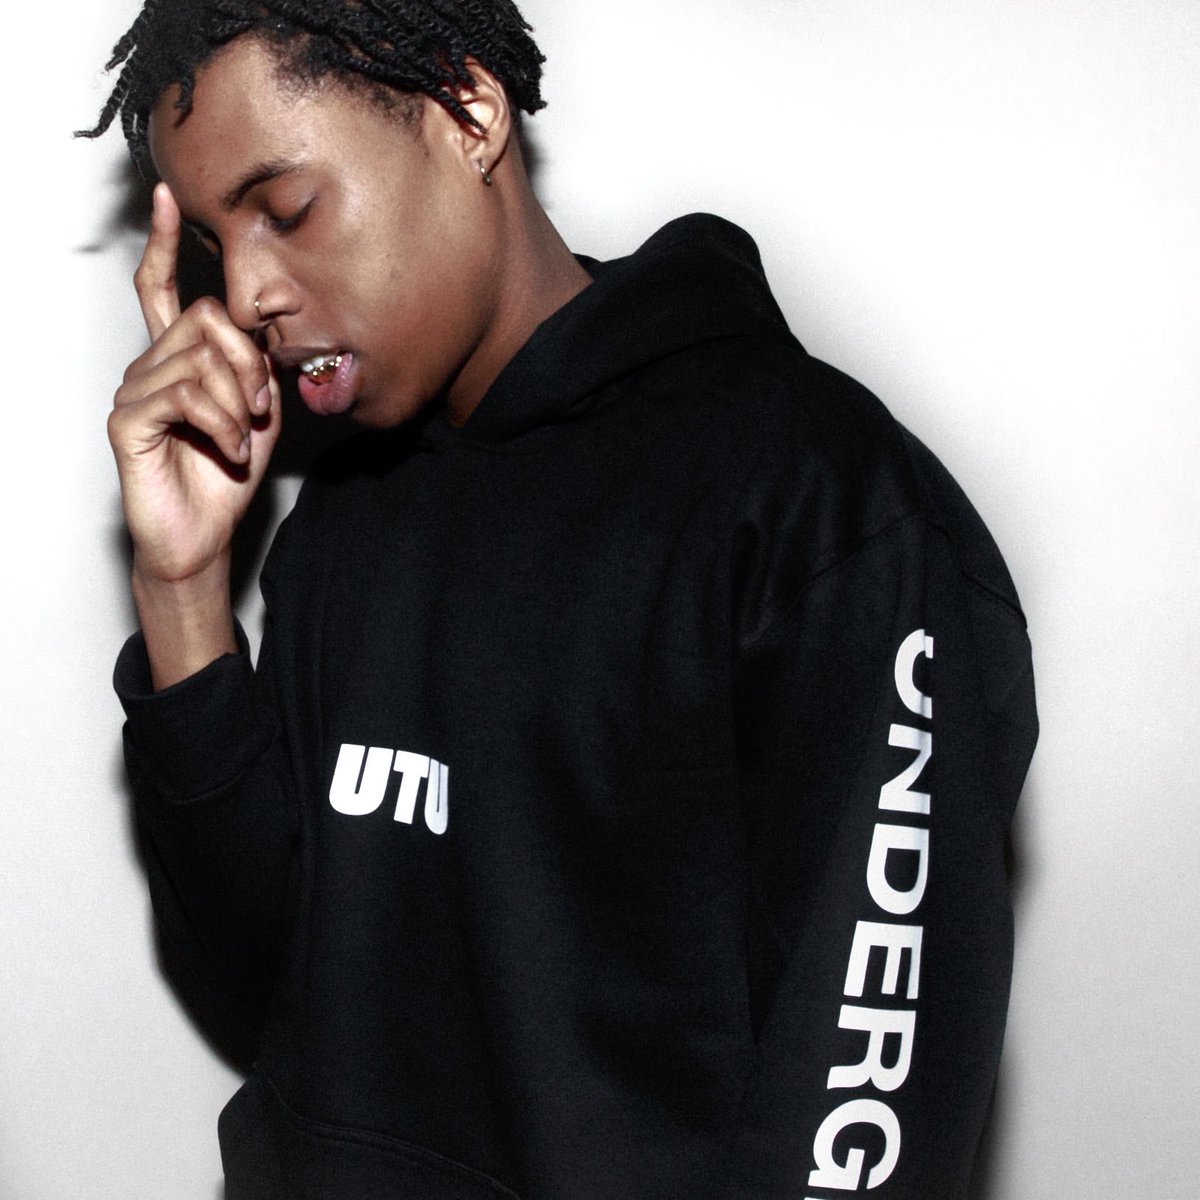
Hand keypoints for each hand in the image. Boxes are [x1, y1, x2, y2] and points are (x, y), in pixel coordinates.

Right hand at [109, 182, 280, 587]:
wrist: (204, 535)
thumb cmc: (226, 477)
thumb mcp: (259, 414)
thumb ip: (259, 368)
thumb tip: (269, 333)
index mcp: (177, 358)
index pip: (162, 289)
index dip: (164, 244)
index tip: (168, 198)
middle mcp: (149, 365)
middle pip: (206, 319)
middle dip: (249, 363)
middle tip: (260, 409)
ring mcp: (135, 391)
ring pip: (199, 358)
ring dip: (238, 403)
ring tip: (242, 439)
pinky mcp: (128, 422)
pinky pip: (183, 394)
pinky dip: (220, 422)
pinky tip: (230, 448)